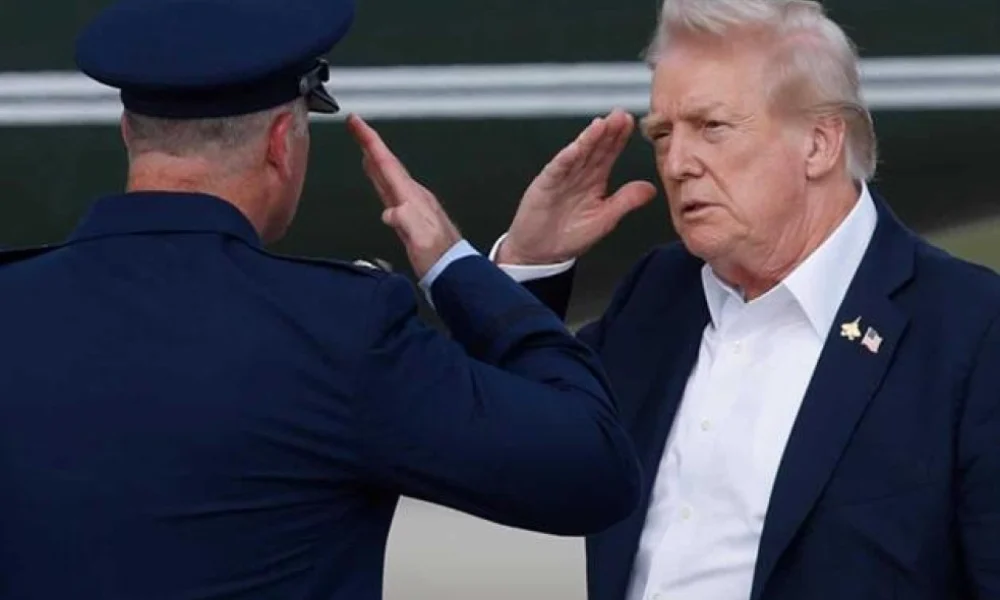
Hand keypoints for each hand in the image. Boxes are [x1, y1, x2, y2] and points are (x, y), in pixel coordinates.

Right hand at [346, 114, 460, 278]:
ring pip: (389, 175)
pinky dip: (380, 178)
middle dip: (370, 143)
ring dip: (375, 159)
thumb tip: (390, 211)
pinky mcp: (411, 218)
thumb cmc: (439, 257)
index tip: (357, 123)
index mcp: (413, 197)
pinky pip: (390, 189)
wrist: (453, 271)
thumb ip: (407, 220)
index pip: (387, 163)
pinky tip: (378, 179)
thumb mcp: (422, 239)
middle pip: (387, 163)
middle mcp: (413, 197)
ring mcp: (413, 206)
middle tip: (356, 127)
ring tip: (364, 148)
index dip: (370, 141)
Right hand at [498, 109, 657, 264]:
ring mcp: (561, 179)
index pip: (608, 154)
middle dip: (607, 131)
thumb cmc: (568, 236)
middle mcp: (578, 175)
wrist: (540, 253)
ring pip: (577, 155)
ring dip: (588, 139)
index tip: (632, 122)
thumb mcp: (604, 219)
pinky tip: (575, 149)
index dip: (619, 139)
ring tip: (601, 125)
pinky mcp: (545, 187)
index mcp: (594, 181)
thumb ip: (625, 202)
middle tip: (620, 115)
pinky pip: (556, 171)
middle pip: (594, 148)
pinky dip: (565, 160)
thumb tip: (651, 189)